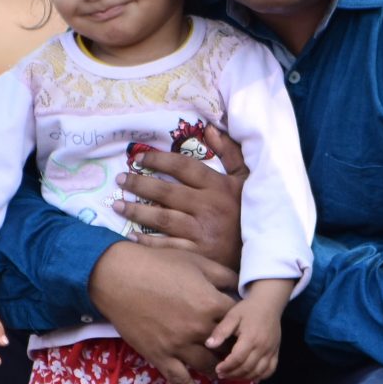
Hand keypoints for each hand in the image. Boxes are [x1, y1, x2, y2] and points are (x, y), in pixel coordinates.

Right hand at [88, 242, 235, 383]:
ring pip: (208, 366)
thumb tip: (239, 286)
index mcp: (211, 303)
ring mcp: (179, 345)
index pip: (237, 322)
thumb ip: (223, 275)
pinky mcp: (161, 356)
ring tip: (223, 371)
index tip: (240, 328)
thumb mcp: (196, 261)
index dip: (240, 324)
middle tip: (236, 353)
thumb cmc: (158, 265)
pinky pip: (181, 380)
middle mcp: (199, 328)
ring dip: (219, 370)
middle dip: (233, 350)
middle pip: (226, 348)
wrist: (118, 277)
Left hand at [117, 121, 245, 266]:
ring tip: (117, 205)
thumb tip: (210, 129)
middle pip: (167, 192)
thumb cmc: (250, 212)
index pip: (184, 167)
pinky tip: (132, 236)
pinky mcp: (199, 255)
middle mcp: (209, 207)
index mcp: (219, 186)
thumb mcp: (246, 180)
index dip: (160, 160)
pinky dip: (149, 242)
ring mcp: (203, 232)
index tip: (139, 158)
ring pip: (163, 218)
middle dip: (140, 184)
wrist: (265, 253)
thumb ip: (230, 153)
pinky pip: (168, 246)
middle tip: (120, 179)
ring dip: (137, 211)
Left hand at [207, 296, 281, 381]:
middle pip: (247, 368)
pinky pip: (269, 370)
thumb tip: (208, 345)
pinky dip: (259, 377)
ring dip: (244, 377)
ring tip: (232, 376)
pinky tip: (248, 376)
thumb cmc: (247, 309)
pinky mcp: (276, 352)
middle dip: (232, 374)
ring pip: (258, 372)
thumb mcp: (232, 316)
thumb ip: (221, 331)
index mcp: (250, 338)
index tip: (217, 369)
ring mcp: (271, 351)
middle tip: (221, 374)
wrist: (268, 303)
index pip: (238, 358)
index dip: (226, 367)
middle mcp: (262, 347)